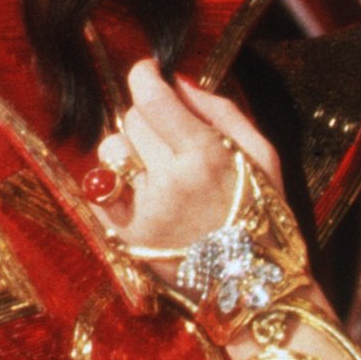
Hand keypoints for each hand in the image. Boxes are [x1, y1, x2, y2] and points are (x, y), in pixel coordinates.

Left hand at [96, 59, 282, 255]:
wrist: (252, 287)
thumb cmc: (263, 215)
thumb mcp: (261, 156)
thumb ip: (219, 112)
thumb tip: (177, 81)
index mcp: (205, 156)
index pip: (152, 99)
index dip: (144, 76)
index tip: (148, 72)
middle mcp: (170, 182)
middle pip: (133, 119)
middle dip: (149, 118)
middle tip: (170, 136)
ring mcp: (144, 210)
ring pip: (112, 149)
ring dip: (129, 149)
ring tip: (156, 167)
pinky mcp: (125, 235)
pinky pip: (97, 187)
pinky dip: (111, 180)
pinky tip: (135, 187)